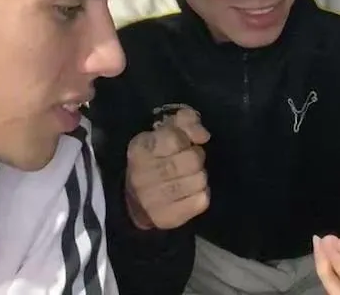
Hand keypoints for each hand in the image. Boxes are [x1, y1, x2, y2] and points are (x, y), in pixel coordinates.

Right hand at [125, 107, 210, 229]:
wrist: (136, 200)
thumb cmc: (156, 158)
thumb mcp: (165, 131)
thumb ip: (186, 122)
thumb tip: (203, 134)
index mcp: (140, 149)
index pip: (175, 137)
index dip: (186, 139)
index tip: (183, 143)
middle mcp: (142, 175)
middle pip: (192, 160)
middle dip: (197, 158)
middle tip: (189, 161)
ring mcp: (153, 199)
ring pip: (200, 180)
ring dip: (200, 176)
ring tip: (189, 176)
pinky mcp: (167, 217)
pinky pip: (202, 201)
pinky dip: (202, 194)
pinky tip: (191, 191)